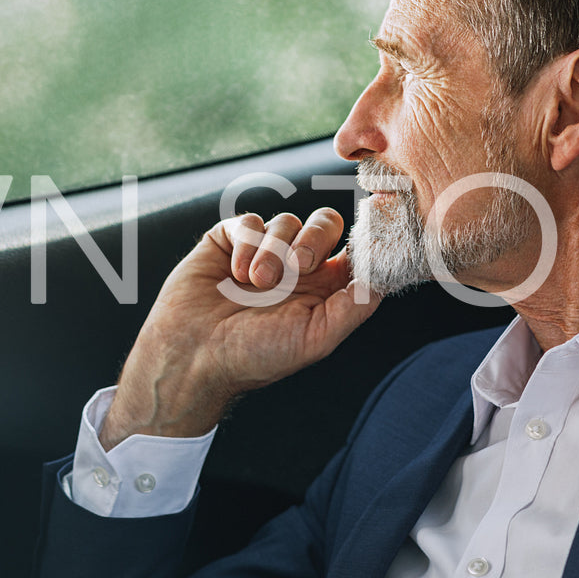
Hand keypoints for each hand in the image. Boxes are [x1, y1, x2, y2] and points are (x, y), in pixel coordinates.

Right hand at [101, 208, 380, 449]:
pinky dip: (247, 244)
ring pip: (286, 220)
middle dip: (315, 237)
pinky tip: (235, 274)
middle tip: (299, 266)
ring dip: (274, 250)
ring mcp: (263, 251)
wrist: (192, 356)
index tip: (370, 227)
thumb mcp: (316, 338)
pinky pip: (250, 222)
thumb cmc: (255, 357)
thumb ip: (354, 306)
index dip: (363, 236)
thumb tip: (386, 275)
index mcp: (323, 290)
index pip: (354, 249)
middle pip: (325, 224)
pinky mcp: (229, 241)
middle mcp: (296, 267)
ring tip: (255, 283)